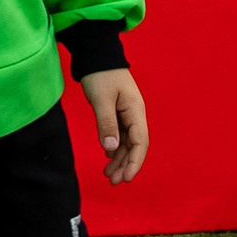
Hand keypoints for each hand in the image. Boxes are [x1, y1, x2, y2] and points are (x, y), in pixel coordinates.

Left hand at [79, 68, 149, 183]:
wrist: (96, 55)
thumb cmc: (100, 74)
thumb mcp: (101, 99)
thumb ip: (106, 124)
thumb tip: (111, 149)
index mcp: (136, 111)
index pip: (140, 143)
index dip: (135, 162)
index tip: (126, 178)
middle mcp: (135, 115)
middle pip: (135, 146)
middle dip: (126, 165)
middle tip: (113, 181)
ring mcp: (127, 114)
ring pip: (127, 143)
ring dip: (119, 159)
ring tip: (108, 175)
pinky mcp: (118, 113)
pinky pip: (120, 135)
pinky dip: (114, 148)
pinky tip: (107, 157)